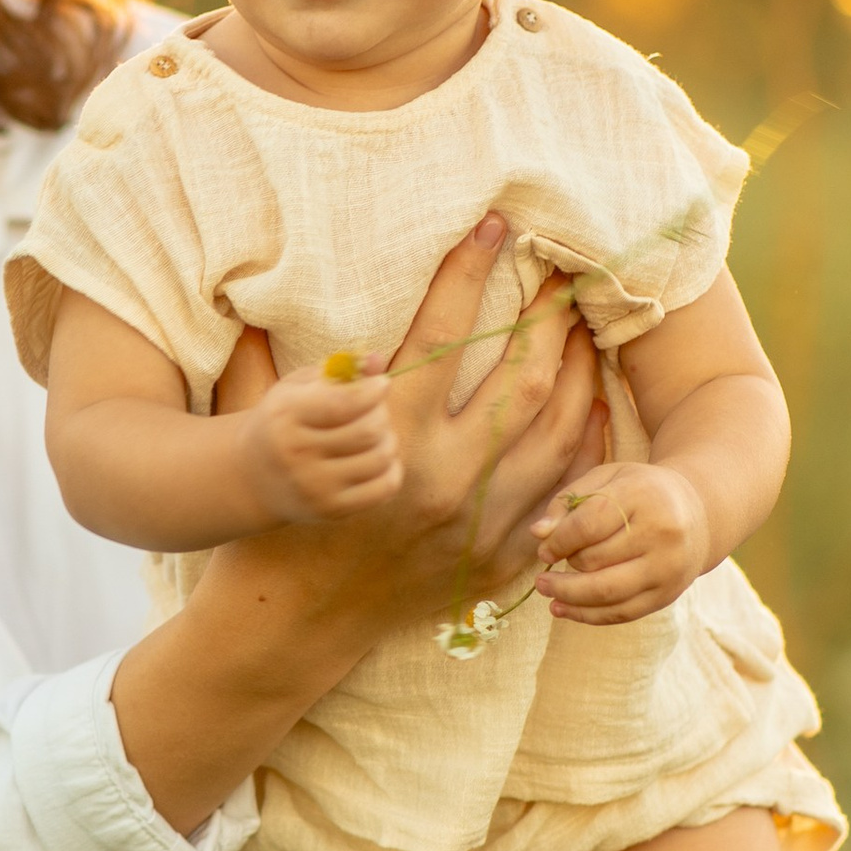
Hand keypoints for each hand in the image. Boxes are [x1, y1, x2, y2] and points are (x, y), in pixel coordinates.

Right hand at [208, 221, 602, 638]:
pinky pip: (560, 493)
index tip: (494, 226)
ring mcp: (477, 525)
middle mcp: (443, 477)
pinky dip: (583, 446)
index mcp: (389, 435)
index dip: (471, 269)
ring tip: (586, 332)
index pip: (445, 332)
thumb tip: (260, 298)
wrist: (287, 624)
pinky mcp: (495, 562)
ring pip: (555, 431)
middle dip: (547, 317)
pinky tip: (590, 408)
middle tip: (562, 276)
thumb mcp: (267, 432)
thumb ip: (277, 363)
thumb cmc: (272, 521)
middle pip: (522, 378)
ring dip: (578, 374)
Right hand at [238, 361, 402, 522]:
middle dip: (381, 414)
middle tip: (374, 411)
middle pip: (368, 430)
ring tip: (375, 435)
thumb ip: (338, 371)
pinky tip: (377, 460)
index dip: (372, 391)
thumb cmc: (284, 422)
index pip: (343, 403)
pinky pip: (385, 487)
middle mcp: (297, 454)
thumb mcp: (298, 388)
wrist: (253, 477)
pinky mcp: (331, 510)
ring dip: (389, 440)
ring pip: (381, 457)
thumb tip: (378, 360)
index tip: (382, 384)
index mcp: (285, 415)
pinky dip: (392, 469)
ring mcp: (314, 487)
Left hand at [531, 459, 711, 622]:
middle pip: (596, 561)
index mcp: (643, 495)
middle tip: (543, 575)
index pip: (589, 524)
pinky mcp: (668, 594)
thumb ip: (568, 502)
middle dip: (563, 570)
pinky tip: (563, 609)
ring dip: (569, 596)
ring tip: (546, 592)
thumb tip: (538, 534)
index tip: (544, 550)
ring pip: (607, 592)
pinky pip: (622, 612)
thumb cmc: (640, 493)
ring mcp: (668, 567)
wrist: (697, 514)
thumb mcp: (607, 480)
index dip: (558, 541)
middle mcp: (662, 532)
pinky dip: (588, 615)